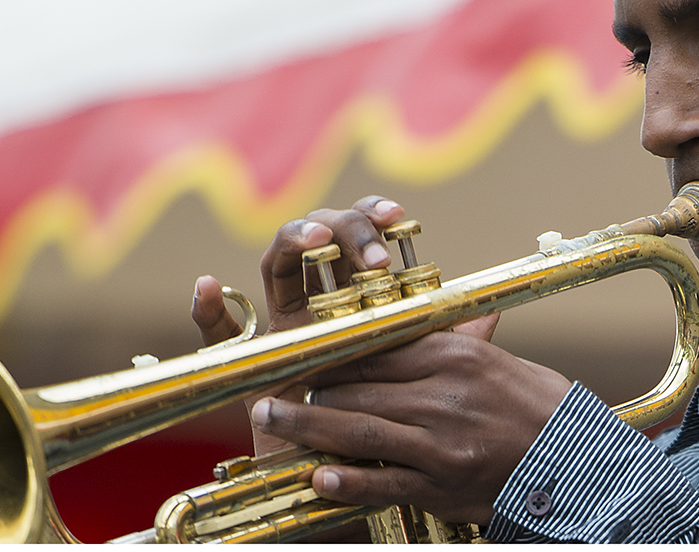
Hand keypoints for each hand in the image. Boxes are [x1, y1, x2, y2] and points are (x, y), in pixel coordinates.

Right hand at [191, 195, 501, 455]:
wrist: (350, 482)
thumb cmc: (387, 425)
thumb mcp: (421, 377)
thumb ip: (446, 343)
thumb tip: (491, 314)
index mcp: (355, 298)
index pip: (358, 238)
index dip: (372, 216)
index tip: (398, 217)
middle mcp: (315, 304)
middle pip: (318, 239)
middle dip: (345, 228)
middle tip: (373, 251)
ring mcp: (280, 328)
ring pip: (276, 264)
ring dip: (294, 240)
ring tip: (317, 238)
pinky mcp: (250, 363)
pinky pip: (217, 334)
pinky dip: (207, 310)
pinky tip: (210, 287)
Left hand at [250, 330, 571, 525]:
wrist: (575, 460)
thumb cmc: (534, 404)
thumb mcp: (493, 360)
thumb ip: (443, 344)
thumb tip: (401, 326)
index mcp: (454, 354)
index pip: (376, 348)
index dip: (331, 354)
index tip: (302, 357)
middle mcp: (444, 394)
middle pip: (358, 387)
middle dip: (309, 391)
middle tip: (270, 393)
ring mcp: (441, 442)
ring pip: (360, 431)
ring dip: (309, 427)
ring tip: (274, 419)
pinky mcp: (443, 484)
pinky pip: (384, 481)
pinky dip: (348, 480)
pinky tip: (318, 477)